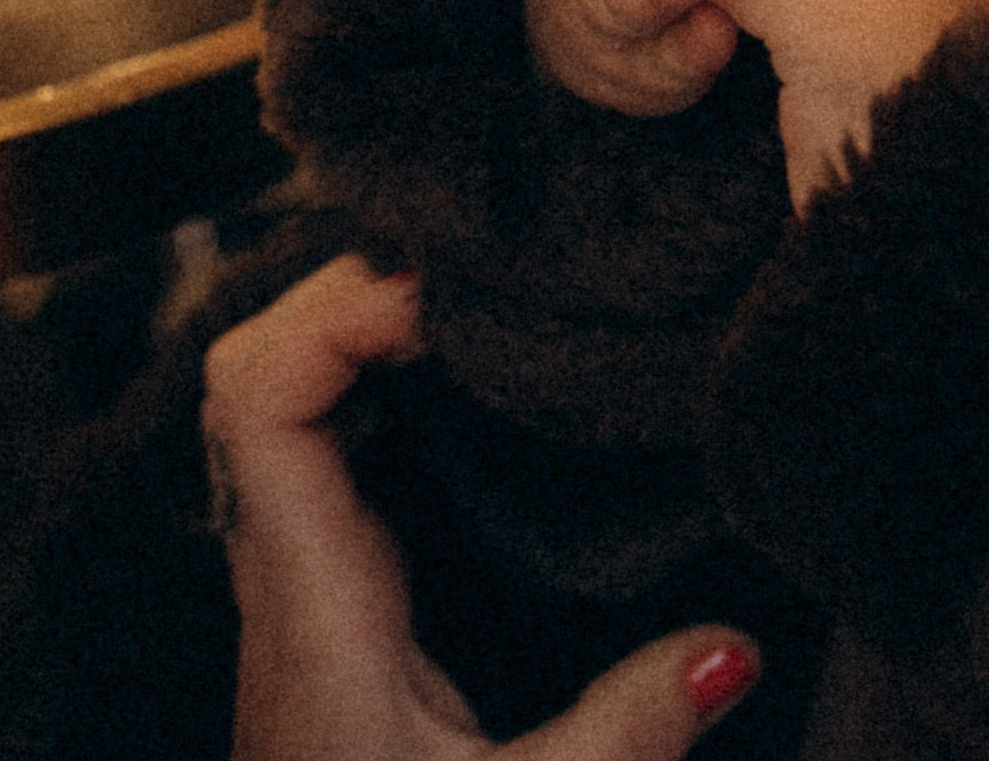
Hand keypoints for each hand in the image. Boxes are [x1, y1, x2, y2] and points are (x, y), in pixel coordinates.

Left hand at [204, 257, 759, 760]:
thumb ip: (624, 731)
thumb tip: (734, 648)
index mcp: (314, 598)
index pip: (260, 397)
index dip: (338, 314)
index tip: (446, 299)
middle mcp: (285, 567)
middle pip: (253, 363)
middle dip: (346, 285)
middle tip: (467, 273)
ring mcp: (298, 572)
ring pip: (273, 392)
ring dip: (352, 321)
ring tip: (469, 298)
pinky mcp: (329, 585)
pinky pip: (315, 434)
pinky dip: (367, 374)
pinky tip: (458, 373)